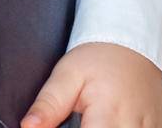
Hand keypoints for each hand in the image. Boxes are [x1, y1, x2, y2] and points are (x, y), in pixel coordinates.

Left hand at [20, 41, 161, 127]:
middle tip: (77, 119)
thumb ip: (48, 105)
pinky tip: (108, 120)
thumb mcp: (67, 73)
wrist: (134, 42)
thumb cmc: (98, 57)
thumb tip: (27, 127)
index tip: (68, 125)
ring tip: (93, 118)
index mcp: (108, 114)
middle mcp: (132, 127)